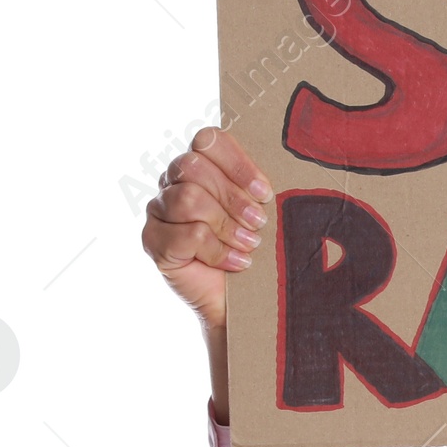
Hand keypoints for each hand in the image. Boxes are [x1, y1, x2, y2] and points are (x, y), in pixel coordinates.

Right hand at [140, 127, 272, 422]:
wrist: (246, 307)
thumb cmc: (260, 254)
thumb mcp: (266, 215)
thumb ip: (264, 188)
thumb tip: (293, 168)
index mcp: (201, 166)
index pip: (208, 140)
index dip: (237, 163)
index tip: (266, 193)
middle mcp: (173, 183)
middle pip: (194, 167)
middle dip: (234, 199)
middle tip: (260, 224)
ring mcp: (159, 211)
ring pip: (188, 199)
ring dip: (227, 226)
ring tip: (249, 246)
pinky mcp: (154, 242)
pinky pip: (184, 234)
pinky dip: (216, 251)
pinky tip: (236, 264)